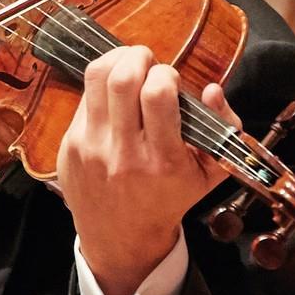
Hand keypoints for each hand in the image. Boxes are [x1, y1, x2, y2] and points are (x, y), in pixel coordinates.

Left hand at [58, 46, 232, 294]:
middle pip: (122, 79)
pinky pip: (83, 98)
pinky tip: (113, 95)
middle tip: (147, 63)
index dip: (166, 74)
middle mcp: (124, 154)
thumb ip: (224, 129)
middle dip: (139, 57)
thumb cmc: (169, 199)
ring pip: (95, 79)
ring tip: (129, 65)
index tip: (170, 81)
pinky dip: (100, 87)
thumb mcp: (210, 174)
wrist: (122, 237)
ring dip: (115, 60)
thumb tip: (213, 90)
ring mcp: (91, 149)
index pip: (158, 94)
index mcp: (162, 160)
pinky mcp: (70, 146)